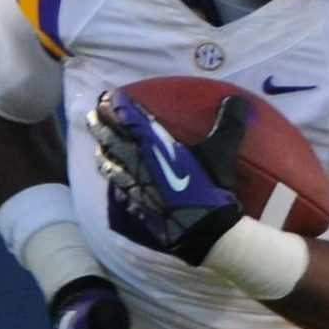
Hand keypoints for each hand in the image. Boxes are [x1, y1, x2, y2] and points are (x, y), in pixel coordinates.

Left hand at [86, 89, 246, 263]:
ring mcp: (136, 187)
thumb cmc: (210, 189)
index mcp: (156, 148)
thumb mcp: (222, 154)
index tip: (107, 97)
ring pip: (112, 166)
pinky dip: (114, 181)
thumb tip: (236, 99)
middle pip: (114, 142)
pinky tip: (114, 183)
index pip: (131, 123)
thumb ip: (229, 124)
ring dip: (103, 153)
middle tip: (92, 116)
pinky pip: (120, 189)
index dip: (118, 109)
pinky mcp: (137, 206)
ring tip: (97, 147)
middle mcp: (140, 164)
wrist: (202, 230)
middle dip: (102, 127)